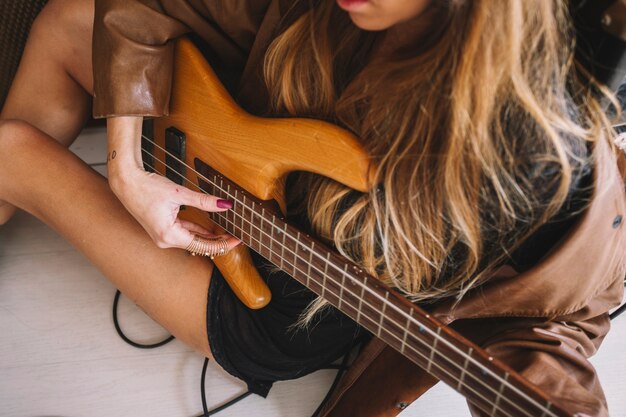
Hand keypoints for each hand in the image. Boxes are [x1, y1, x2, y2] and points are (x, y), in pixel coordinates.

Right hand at [111, 166, 238, 249]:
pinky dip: (197, 232)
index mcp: (169, 235)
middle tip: (237, 236)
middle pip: (198, 245)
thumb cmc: (147, 187)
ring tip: (227, 234)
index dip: (223, 244)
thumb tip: (224, 204)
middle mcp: (164, 240)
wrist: (126, 182)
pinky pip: (184, 234)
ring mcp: (162, 236)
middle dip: (218, 241)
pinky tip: (210, 230)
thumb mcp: (180, 193)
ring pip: (191, 240)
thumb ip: (204, 201)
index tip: (237, 240)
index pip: (203, 246)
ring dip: (209, 237)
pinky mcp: (162, 229)